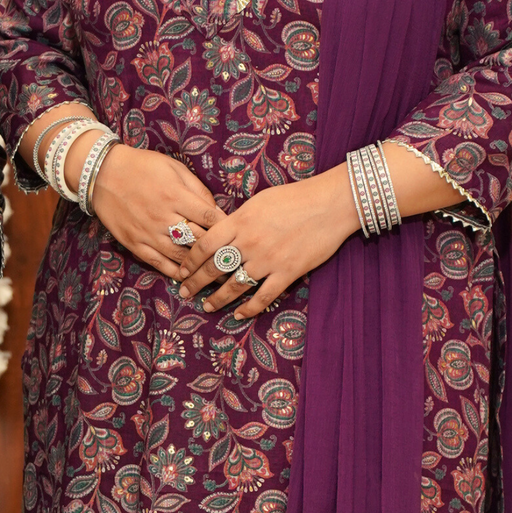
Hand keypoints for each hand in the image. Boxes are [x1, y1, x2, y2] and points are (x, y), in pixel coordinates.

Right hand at [88, 146, 223, 279]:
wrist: (103, 174)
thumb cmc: (142, 167)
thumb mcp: (174, 168)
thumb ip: (197, 189)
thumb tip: (216, 210)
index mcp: (175, 196)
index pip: (209, 217)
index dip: (225, 228)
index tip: (236, 235)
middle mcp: (163, 217)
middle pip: (198, 240)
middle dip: (218, 251)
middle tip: (234, 261)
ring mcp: (148, 233)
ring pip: (181, 256)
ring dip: (200, 267)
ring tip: (217, 275)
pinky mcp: (135, 244)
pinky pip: (159, 263)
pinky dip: (175, 272)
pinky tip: (188, 276)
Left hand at [177, 166, 357, 314]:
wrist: (330, 204)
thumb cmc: (295, 198)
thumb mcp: (259, 202)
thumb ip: (238, 220)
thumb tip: (221, 232)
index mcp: (240, 222)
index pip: (204, 245)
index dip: (189, 261)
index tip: (181, 270)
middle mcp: (249, 242)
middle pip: (214, 268)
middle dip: (196, 283)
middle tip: (184, 292)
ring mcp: (268, 260)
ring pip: (235, 286)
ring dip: (218, 299)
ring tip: (207, 307)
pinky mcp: (287, 272)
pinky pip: (263, 296)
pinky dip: (249, 308)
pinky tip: (239, 315)